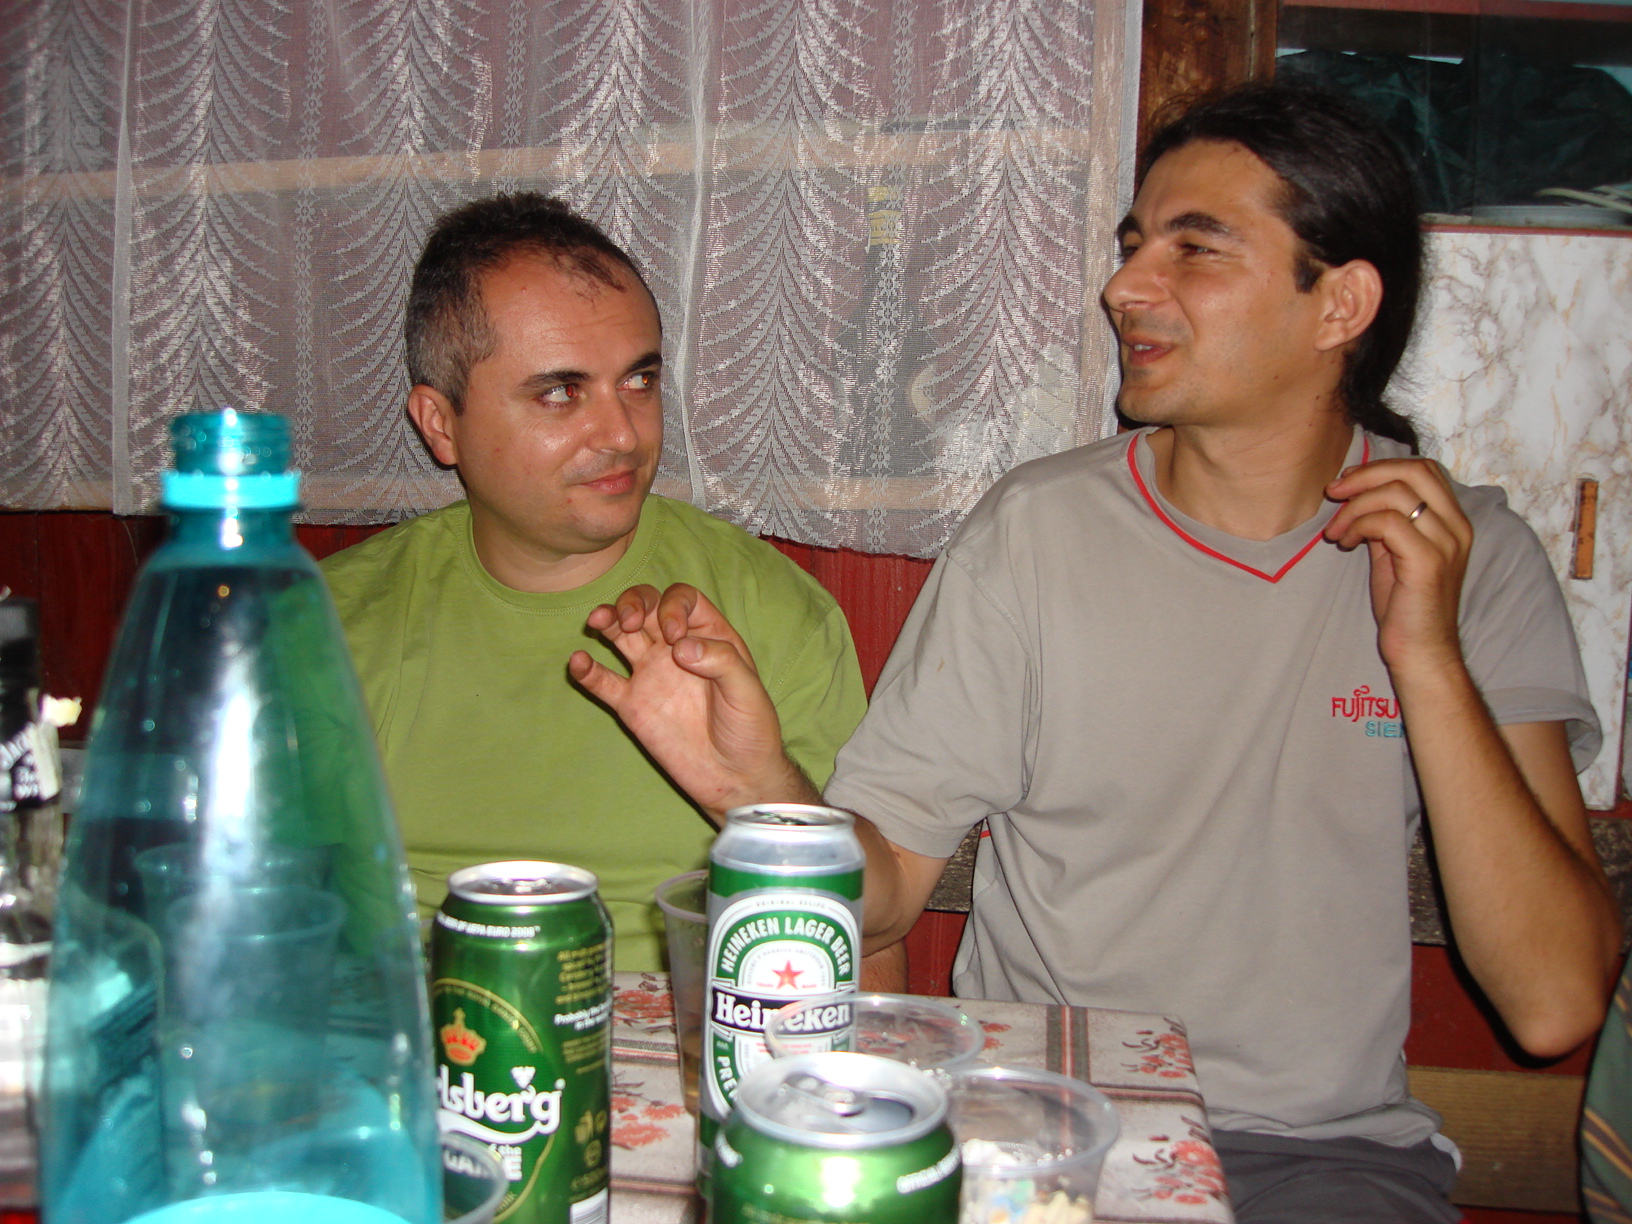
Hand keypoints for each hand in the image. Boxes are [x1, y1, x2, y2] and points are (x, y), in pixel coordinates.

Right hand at [567, 584, 814, 820]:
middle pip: (646, 607)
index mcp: (708, 637)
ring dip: (606, 620)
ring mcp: (651, 675)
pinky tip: (578, 661)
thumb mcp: (748, 691)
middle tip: (628, 622)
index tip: (674, 637)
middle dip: (633, 602)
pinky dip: (587, 670)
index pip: (682, 599)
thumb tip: (679, 646)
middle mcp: (675, 649)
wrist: (734, 778)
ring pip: (620, 635)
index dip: (672, 607)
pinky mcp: (631, 705)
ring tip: (596, 620)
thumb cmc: (750, 730)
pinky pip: (603, 682)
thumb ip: (722, 661)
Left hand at [1324, 457, 1471, 671]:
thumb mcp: (1395, 554)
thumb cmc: (1406, 606)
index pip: (1423, 469)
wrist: (1422, 651)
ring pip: (1395, 492)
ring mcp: (1445, 542)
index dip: (1381, 467)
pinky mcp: (1427, 561)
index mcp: (1453, 521)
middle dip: (1365, 475)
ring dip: (1354, 506)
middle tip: (1334, 493)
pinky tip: (1345, 543)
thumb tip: (1357, 494)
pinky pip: (1386, 522)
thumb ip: (1387, 522)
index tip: (1347, 482)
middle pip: (1412, 470)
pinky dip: (1358, 525)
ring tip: (1336, 532)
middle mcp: (1456, 526)